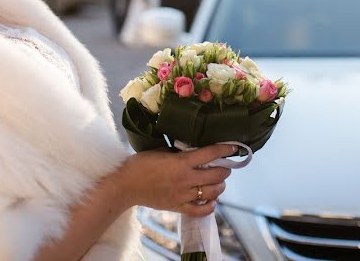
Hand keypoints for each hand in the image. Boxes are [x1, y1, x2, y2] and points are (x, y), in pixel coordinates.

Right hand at [117, 144, 235, 216]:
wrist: (126, 185)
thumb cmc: (140, 164)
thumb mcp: (160, 151)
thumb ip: (178, 153)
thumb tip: (192, 151)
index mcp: (181, 162)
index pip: (210, 154)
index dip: (225, 150)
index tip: (234, 147)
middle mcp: (186, 179)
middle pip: (216, 175)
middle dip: (225, 170)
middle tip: (224, 167)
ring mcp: (183, 195)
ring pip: (212, 193)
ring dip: (219, 186)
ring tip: (218, 182)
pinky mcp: (178, 207)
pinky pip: (200, 211)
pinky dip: (210, 207)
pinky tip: (212, 201)